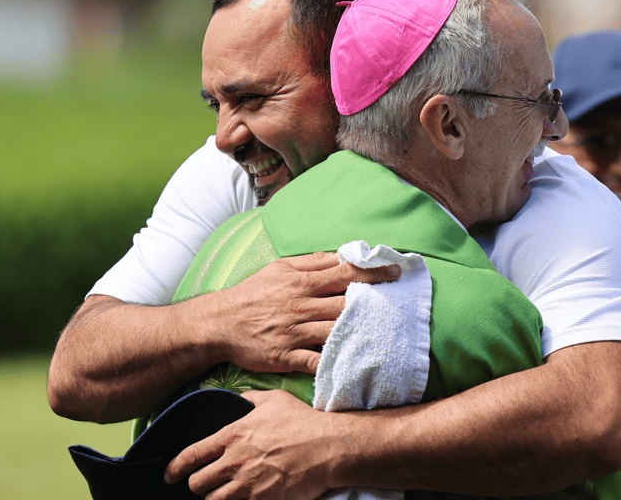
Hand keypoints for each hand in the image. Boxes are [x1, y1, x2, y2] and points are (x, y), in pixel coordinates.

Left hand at [165, 389, 341, 499]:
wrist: (330, 447)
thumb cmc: (303, 422)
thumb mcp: (274, 400)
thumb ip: (249, 399)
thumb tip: (237, 397)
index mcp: (233, 436)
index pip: (190, 456)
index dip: (175, 468)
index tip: (170, 474)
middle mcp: (235, 462)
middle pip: (198, 484)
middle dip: (199, 485)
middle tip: (206, 483)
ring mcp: (248, 485)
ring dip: (217, 497)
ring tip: (226, 493)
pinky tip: (245, 498)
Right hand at [206, 252, 400, 373]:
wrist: (219, 323)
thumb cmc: (252, 293)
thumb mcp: (279, 268)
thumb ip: (311, 262)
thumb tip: (339, 256)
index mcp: (302, 283)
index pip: (345, 274)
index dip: (373, 272)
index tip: (396, 272)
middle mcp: (302, 307)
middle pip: (346, 304)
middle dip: (375, 303)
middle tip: (401, 304)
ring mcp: (295, 333)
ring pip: (336, 332)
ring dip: (361, 332)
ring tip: (388, 334)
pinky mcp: (287, 357)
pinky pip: (316, 362)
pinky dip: (334, 364)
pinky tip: (356, 365)